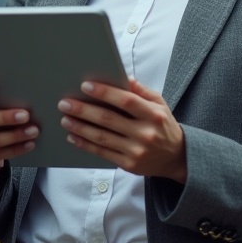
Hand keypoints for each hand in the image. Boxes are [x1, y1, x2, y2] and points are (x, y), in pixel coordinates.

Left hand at [58, 78, 186, 182]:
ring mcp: (137, 151)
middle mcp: (145, 133)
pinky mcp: (129, 165)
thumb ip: (141, 91)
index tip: (85, 86)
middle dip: (84, 110)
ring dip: (80, 128)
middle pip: (109, 119)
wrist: (176, 157)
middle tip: (65, 103)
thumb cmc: (163, 125)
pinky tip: (73, 136)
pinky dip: (86, 144)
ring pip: (102, 138)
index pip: (126, 101)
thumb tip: (122, 78)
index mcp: (153, 114)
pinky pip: (103, 153)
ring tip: (65, 119)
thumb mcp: (159, 104)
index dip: (105, 93)